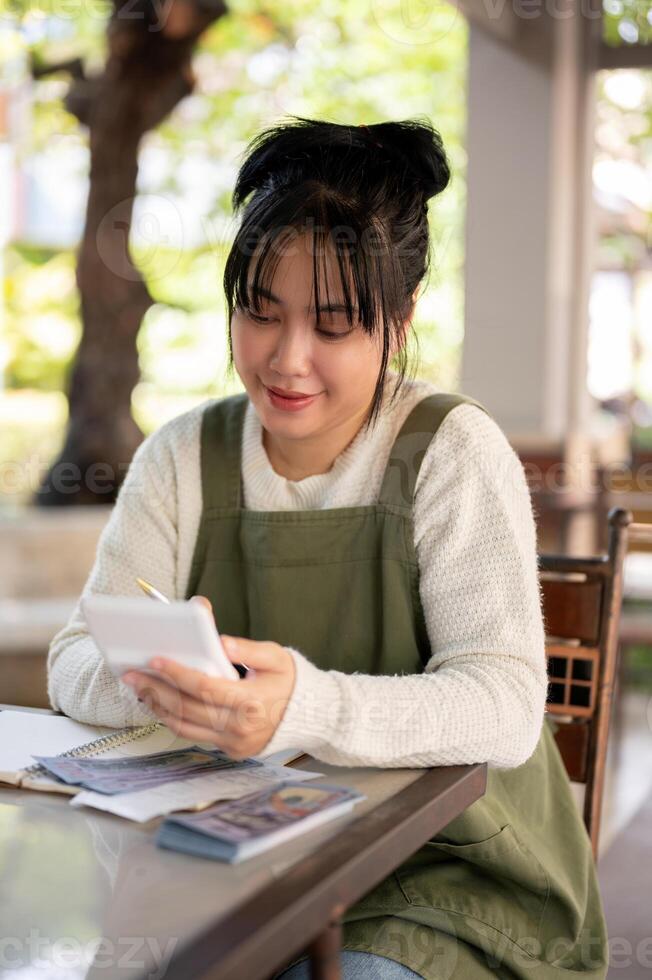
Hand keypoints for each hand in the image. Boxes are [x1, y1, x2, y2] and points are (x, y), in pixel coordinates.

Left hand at [121, 598, 296, 759]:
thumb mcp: (276, 656)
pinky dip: (174, 719)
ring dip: (158, 707)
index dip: (177, 674)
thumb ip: (248, 649)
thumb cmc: (291, 681)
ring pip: (185, 727)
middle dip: (156, 689)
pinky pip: (194, 735)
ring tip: (140, 688)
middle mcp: (240, 729)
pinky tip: (161, 703)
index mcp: (252, 703)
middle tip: (132, 674)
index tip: (154, 660)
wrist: (311, 716)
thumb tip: (220, 642)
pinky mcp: (230, 751)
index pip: (204, 688)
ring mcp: (234, 744)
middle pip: (187, 709)